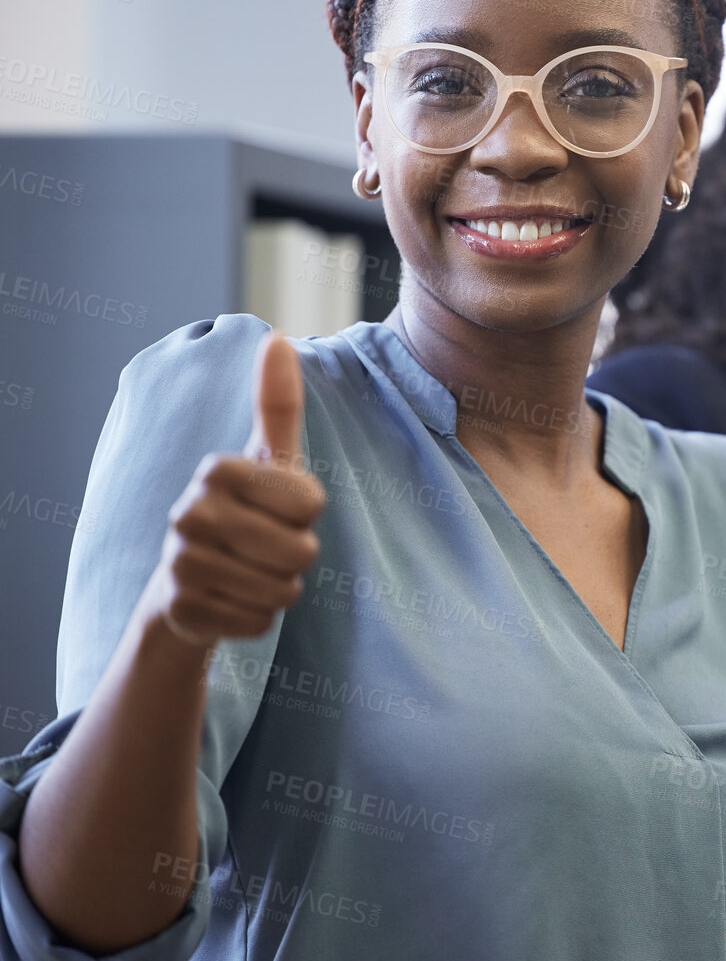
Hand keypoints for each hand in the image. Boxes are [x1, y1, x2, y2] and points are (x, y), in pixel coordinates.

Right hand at [139, 335, 325, 650]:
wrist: (186, 585)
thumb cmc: (243, 514)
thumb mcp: (268, 460)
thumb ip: (278, 404)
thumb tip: (279, 338)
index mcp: (216, 469)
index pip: (311, 504)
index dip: (306, 515)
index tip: (275, 510)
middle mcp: (188, 511)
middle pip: (301, 552)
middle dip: (297, 558)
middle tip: (263, 548)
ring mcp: (179, 563)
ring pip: (282, 591)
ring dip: (278, 589)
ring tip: (247, 573)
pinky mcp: (181, 612)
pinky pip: (260, 623)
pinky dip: (256, 619)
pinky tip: (229, 601)